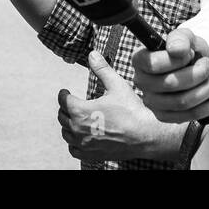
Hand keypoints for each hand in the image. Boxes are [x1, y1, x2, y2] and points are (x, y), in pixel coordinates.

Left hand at [57, 51, 180, 162]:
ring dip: (68, 125)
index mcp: (81, 111)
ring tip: (74, 119)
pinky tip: (80, 138)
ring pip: (66, 134)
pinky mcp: (93, 154)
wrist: (146, 135)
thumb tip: (92, 54)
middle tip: (70, 104)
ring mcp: (85, 144)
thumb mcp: (117, 85)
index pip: (63, 101)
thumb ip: (102, 69)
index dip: (63, 94)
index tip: (65, 91)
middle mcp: (79, 129)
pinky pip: (74, 150)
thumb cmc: (132, 110)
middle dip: (65, 108)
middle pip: (62, 117)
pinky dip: (73, 143)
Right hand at [132, 27, 208, 123]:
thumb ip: (180, 38)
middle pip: (171, 84)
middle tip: (207, 64)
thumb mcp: (185, 37)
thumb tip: (177, 50)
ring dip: (206, 88)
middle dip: (197, 73)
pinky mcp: (165, 117)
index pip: (153, 64)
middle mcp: (141, 83)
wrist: (195, 67)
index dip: (177, 60)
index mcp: (140, 61)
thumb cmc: (187, 51)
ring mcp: (152, 103)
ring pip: (182, 102)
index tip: (190, 54)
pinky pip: (191, 115)